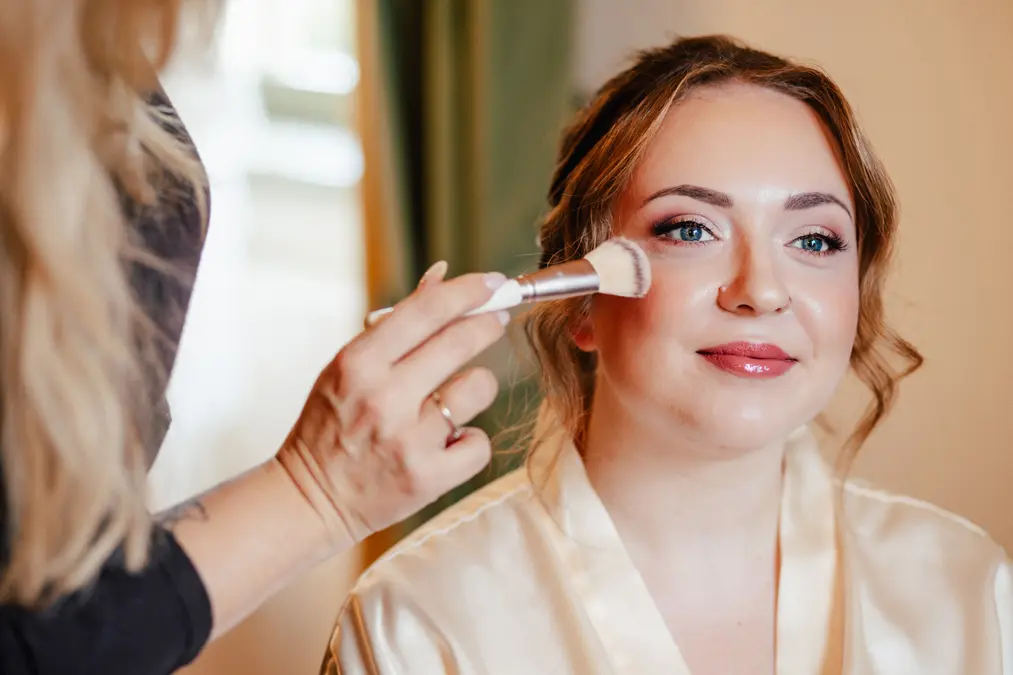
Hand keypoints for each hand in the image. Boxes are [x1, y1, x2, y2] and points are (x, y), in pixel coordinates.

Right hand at [276, 263, 509, 547]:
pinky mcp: (428, 478)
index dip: (468, 290)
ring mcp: (409, 440)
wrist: (311, 499)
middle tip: (496, 318)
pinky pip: (480, 443)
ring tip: (453, 400)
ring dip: (474, 387)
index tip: (493, 282)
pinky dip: (468, 442)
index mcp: (358, 363)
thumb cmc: (331, 424)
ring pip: (479, 388)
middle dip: (488, 323)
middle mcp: (384, 398)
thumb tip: (441, 275)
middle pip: (461, 342)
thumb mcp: (348, 367)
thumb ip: (396, 324)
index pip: (427, 310)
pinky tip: (447, 443)